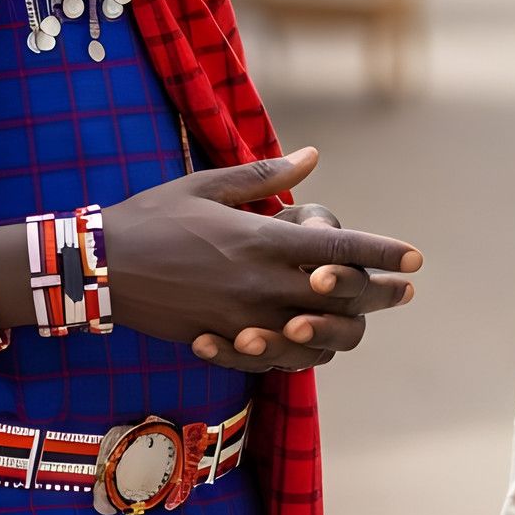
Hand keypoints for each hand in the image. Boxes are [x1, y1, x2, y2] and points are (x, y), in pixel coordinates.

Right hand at [101, 147, 422, 366]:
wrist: (98, 268)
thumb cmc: (152, 217)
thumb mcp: (207, 184)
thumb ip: (265, 177)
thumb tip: (313, 157)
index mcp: (261, 240)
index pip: (340, 250)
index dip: (383, 254)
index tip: (416, 258)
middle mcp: (260, 284)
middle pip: (341, 300)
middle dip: (381, 295)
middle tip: (406, 291)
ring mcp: (242, 319)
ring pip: (316, 338)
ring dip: (345, 328)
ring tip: (362, 317)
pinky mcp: (222, 343)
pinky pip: (274, 358)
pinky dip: (296, 350)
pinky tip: (307, 338)